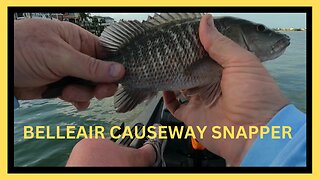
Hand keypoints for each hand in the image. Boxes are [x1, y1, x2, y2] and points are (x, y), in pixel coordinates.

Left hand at [14, 19, 124, 109]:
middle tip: (99, 92)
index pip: (106, 54)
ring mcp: (68, 72)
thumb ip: (90, 66)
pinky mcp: (60, 86)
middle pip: (101, 73)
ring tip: (68, 92)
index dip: (114, 67)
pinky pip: (78, 96)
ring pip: (90, 87)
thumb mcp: (59, 56)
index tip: (117, 80)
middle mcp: (76, 55)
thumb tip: (119, 71)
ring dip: (83, 94)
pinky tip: (73, 102)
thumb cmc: (22, 49)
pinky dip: (78, 101)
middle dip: (100, 84)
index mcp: (78, 40)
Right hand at [163, 15, 287, 165]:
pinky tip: (164, 86)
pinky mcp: (192, 116)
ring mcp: (202, 100)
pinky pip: (175, 106)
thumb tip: (205, 20)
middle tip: (166, 49)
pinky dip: (167, 97)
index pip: (207, 53)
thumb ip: (220, 44)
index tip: (181, 35)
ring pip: (181, 85)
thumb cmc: (254, 96)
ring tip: (161, 64)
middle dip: (180, 60)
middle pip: (192, 69)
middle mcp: (213, 84)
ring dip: (172, 76)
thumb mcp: (241, 63)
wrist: (255, 135)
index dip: (195, 45)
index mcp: (226, 70)